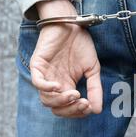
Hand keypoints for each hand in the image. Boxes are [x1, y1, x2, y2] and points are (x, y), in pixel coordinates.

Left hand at [30, 0, 102, 117]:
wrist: (71, 24)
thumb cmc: (81, 45)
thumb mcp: (93, 69)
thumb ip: (95, 89)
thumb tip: (97, 110)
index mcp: (66, 87)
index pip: (68, 109)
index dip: (78, 112)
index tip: (90, 106)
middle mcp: (54, 85)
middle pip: (56, 108)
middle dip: (70, 110)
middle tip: (83, 103)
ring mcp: (45, 76)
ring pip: (46, 100)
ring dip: (61, 101)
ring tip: (75, 94)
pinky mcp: (37, 65)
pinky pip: (37, 83)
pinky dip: (47, 88)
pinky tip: (58, 86)